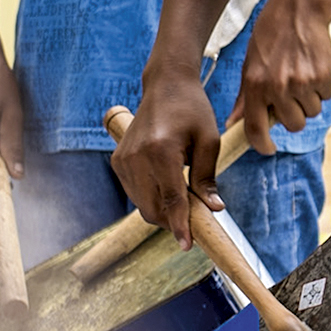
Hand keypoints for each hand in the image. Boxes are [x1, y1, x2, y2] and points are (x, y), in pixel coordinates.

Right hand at [111, 68, 224, 249]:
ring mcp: (122, 160)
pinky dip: (152, 198)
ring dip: (163, 210)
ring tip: (185, 196)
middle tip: (195, 220)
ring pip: (141, 205)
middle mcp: (135, 157)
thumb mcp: (209, 140)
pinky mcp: (117, 161)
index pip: (170, 199)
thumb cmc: (193, 110)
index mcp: (160, 150)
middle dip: (173, 221)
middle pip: (152, 209)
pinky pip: (134, 193)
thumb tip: (213, 209)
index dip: (180, 225)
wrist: (166, 85)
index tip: (187, 245)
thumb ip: (208, 177)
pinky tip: (169, 186)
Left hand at [232, 0, 330, 155]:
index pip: (256, 128)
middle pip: (293, 124)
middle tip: (292, 96)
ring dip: (309, 100)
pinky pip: (325, 96)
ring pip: (312, 112)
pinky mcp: (323, 75)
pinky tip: (314, 68)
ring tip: (303, 77)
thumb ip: (245, 97)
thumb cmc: (272, 33)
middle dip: (295, 115)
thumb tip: (234, 123)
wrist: (300, 8)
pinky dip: (322, 87)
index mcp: (255, 85)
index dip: (262, 145)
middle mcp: (278, 87)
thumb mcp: (250, 63)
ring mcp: (302, 82)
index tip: (268, 148)